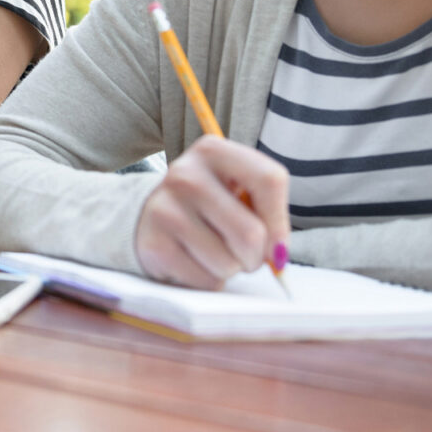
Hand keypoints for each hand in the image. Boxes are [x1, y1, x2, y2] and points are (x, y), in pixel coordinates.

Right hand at [134, 136, 289, 288]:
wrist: (150, 215)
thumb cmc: (208, 205)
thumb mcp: (235, 189)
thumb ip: (265, 213)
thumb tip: (278, 257)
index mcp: (213, 151)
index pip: (270, 180)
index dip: (281, 221)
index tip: (277, 242)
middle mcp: (185, 175)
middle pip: (251, 232)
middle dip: (257, 256)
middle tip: (246, 254)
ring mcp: (165, 209)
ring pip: (228, 262)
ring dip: (231, 268)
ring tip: (215, 252)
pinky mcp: (154, 244)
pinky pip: (205, 280)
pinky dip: (210, 280)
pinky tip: (195, 261)